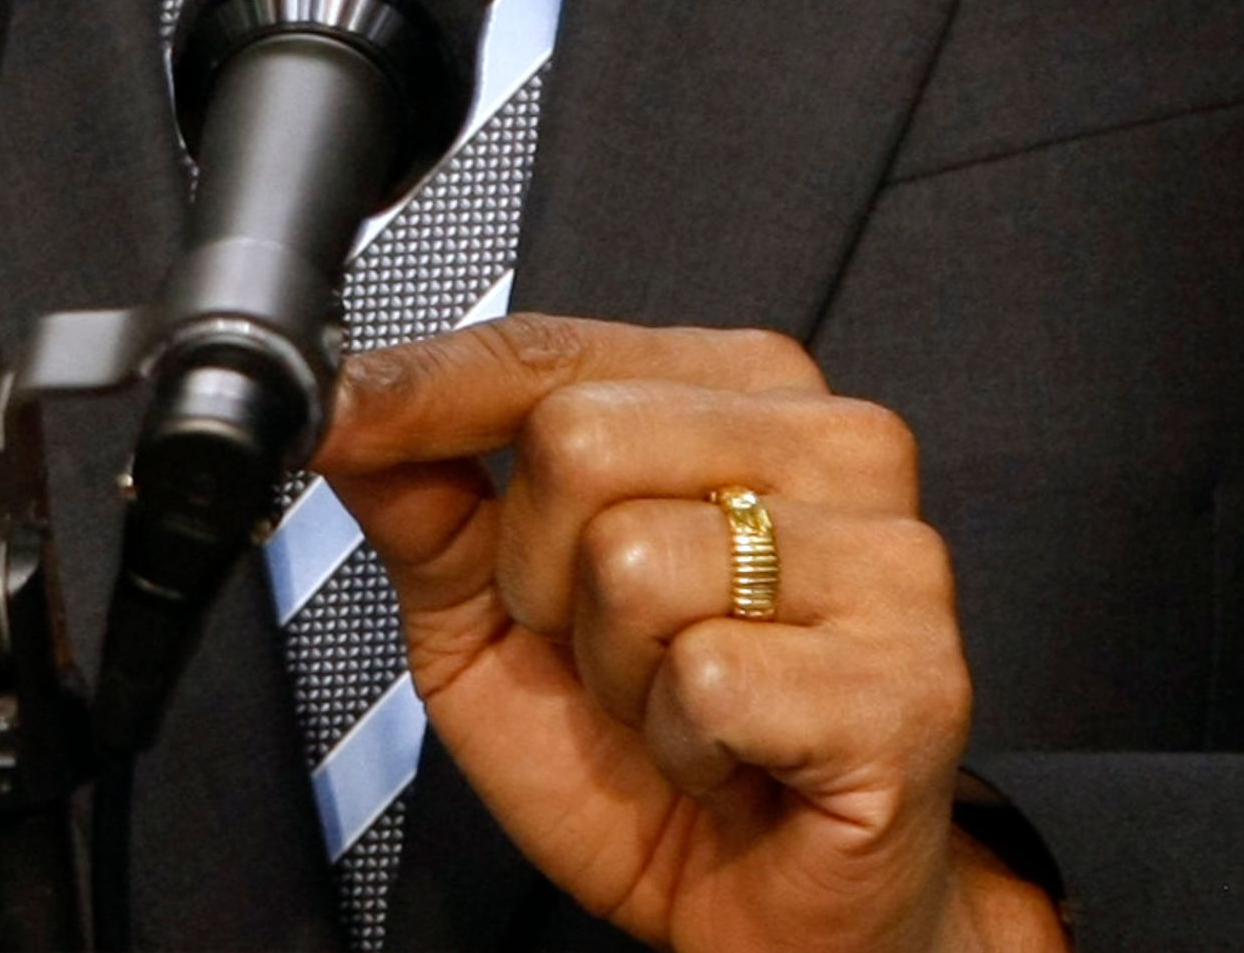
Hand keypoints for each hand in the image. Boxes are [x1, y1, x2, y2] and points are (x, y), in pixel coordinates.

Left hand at [314, 316, 1062, 952]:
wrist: (783, 923)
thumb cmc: (657, 763)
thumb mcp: (498, 624)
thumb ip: (428, 502)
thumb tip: (341, 405)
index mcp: (738, 391)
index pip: (549, 348)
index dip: (426, 386)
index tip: (334, 407)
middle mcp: (831, 441)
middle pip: (575, 440)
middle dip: (542, 580)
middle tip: (609, 657)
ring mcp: (889, 554)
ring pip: (634, 561)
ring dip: (617, 676)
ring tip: (677, 710)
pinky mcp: (910, 673)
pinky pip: (710, 676)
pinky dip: (684, 745)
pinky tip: (732, 760)